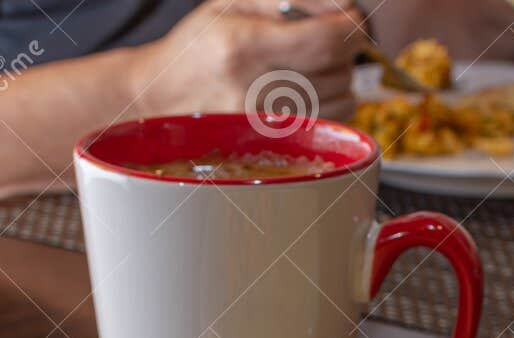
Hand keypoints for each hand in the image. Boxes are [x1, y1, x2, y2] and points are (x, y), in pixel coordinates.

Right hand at [133, 0, 362, 122]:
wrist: (160, 97)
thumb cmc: (199, 45)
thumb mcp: (232, 2)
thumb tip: (343, 7)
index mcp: (243, 46)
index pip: (325, 42)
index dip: (351, 29)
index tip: (353, 21)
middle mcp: (253, 92)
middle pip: (338, 72)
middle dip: (345, 52)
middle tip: (327, 40)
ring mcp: (262, 127)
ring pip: (340, 102)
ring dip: (339, 80)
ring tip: (311, 67)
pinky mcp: (270, 147)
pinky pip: (327, 125)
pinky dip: (329, 106)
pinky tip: (306, 93)